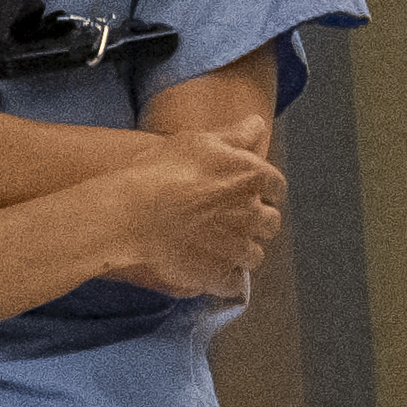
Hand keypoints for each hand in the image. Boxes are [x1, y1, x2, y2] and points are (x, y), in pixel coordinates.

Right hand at [101, 133, 287, 299]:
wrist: (130, 213)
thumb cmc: (161, 170)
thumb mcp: (198, 140)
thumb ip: (235, 135)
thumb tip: (258, 122)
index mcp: (254, 177)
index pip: (275, 186)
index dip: (261, 189)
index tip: (244, 192)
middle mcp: (254, 214)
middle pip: (269, 223)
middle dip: (254, 222)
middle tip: (228, 219)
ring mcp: (237, 248)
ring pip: (252, 255)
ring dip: (239, 251)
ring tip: (214, 247)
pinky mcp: (218, 275)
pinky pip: (232, 283)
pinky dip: (223, 279)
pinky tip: (206, 270)